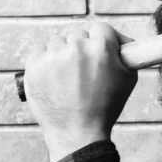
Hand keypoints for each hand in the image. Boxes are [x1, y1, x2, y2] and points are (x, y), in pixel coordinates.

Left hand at [24, 24, 137, 161]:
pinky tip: (53, 78)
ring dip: (63, 55)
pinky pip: (39, 52)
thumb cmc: (105, 107)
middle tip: (84, 69)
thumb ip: (126, 54)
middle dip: (83, 49)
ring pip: (58, 43)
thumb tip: (122, 41)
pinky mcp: (33, 67)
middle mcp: (76, 48)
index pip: (101, 29)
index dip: (102, 40)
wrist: (78, 133)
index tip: (101, 50)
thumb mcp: (128, 78)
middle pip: (79, 35)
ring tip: (68, 78)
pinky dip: (45, 61)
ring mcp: (53, 57)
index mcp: (101, 48)